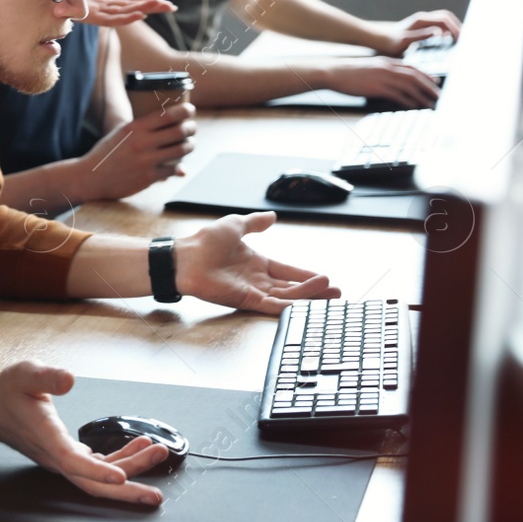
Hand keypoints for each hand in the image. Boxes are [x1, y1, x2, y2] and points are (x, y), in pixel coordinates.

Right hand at [0, 362, 166, 505]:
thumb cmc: (8, 390)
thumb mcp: (25, 374)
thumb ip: (47, 376)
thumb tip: (69, 378)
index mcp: (47, 437)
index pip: (73, 462)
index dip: (98, 472)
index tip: (121, 477)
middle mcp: (56, 455)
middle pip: (93, 485)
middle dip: (126, 490)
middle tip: (156, 493)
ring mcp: (63, 459)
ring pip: (99, 478)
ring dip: (131, 470)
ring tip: (158, 453)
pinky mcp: (68, 455)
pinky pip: (98, 467)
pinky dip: (121, 460)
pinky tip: (138, 447)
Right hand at [72, 102, 196, 199]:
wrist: (91, 177)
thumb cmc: (106, 153)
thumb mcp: (120, 133)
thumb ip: (142, 129)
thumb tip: (165, 125)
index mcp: (134, 128)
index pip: (167, 115)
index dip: (184, 110)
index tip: (191, 110)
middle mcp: (142, 142)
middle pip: (179, 131)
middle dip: (191, 128)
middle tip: (192, 128)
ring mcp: (146, 161)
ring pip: (180, 150)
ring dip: (190, 146)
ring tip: (190, 144)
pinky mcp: (148, 177)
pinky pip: (173, 170)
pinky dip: (179, 167)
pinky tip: (179, 165)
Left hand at [80, 0, 175, 27]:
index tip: (161, 0)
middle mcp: (103, 4)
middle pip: (132, 5)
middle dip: (151, 6)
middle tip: (171, 6)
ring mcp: (98, 10)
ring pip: (126, 11)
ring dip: (144, 9)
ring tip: (162, 8)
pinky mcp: (92, 16)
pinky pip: (111, 18)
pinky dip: (127, 17)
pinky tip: (141, 14)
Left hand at [173, 211, 338, 314]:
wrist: (186, 256)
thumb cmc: (204, 241)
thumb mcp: (236, 225)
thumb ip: (255, 223)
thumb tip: (272, 215)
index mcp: (256, 263)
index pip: (287, 271)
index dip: (306, 275)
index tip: (324, 277)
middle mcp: (257, 279)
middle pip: (292, 287)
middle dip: (314, 290)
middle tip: (336, 292)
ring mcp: (253, 291)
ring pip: (288, 297)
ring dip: (309, 296)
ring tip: (330, 294)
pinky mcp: (246, 300)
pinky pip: (273, 305)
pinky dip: (290, 306)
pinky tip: (307, 305)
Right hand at [322, 57, 439, 107]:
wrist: (334, 72)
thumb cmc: (349, 73)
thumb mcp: (370, 68)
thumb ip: (383, 72)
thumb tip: (392, 84)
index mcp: (387, 62)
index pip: (412, 68)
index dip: (426, 75)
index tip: (435, 82)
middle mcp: (389, 68)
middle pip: (416, 76)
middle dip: (430, 86)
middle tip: (440, 95)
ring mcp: (384, 77)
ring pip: (410, 86)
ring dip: (423, 96)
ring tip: (431, 104)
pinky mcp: (378, 88)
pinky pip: (398, 95)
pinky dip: (409, 101)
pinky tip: (415, 106)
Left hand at [370, 9, 461, 56]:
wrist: (376, 39)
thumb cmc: (388, 43)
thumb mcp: (404, 42)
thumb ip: (420, 36)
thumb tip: (438, 33)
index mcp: (421, 20)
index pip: (445, 19)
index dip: (455, 27)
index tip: (462, 38)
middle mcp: (422, 18)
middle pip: (447, 17)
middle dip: (457, 26)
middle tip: (465, 39)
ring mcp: (422, 21)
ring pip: (443, 20)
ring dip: (453, 27)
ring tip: (460, 40)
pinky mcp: (420, 26)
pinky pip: (438, 25)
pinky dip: (447, 30)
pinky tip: (447, 41)